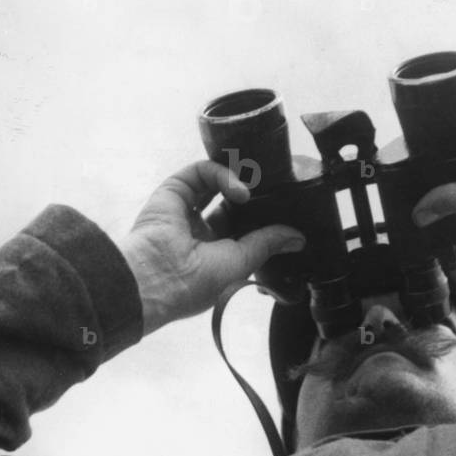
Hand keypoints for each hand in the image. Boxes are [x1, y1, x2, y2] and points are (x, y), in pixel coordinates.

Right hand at [120, 160, 304, 333]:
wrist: (158, 276)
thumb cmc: (196, 283)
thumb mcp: (242, 262)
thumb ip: (267, 243)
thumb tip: (297, 238)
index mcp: (213, 254)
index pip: (241, 229)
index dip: (260, 218)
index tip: (283, 212)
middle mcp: (198, 231)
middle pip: (230, 202)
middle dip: (253, 195)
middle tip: (274, 192)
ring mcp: (184, 209)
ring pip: (216, 182)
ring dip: (240, 182)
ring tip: (256, 192)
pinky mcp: (173, 191)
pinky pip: (201, 171)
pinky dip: (223, 174)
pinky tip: (240, 191)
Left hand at [412, 85, 455, 227]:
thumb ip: (447, 202)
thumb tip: (419, 216)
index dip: (440, 173)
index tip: (416, 175)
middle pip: (455, 143)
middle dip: (434, 145)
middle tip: (408, 147)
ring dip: (437, 115)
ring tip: (408, 119)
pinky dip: (446, 87)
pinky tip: (423, 90)